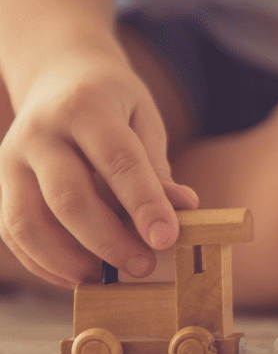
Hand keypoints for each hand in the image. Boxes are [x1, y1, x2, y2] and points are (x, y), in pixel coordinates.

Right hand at [0, 50, 197, 287]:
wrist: (60, 77)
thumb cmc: (114, 106)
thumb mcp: (145, 121)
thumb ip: (158, 168)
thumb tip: (184, 209)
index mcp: (86, 108)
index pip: (119, 162)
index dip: (145, 204)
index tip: (167, 239)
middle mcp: (40, 132)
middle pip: (69, 198)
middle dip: (109, 241)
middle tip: (144, 266)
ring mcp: (10, 160)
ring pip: (28, 222)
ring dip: (69, 260)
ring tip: (106, 276)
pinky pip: (12, 233)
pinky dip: (43, 262)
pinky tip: (76, 275)